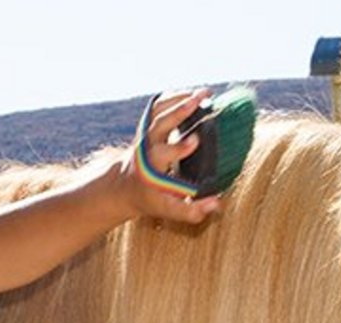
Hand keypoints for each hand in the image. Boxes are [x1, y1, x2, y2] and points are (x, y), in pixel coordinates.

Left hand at [116, 89, 222, 224]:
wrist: (124, 185)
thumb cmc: (150, 197)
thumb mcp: (168, 209)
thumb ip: (192, 211)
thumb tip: (216, 203)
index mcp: (150, 168)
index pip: (163, 155)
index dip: (179, 148)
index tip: (195, 140)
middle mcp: (146, 147)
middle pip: (160, 124)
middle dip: (179, 111)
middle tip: (201, 100)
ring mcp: (146, 133)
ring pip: (159, 110)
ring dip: (180, 99)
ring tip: (205, 93)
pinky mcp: (148, 125)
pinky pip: (159, 106)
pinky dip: (175, 97)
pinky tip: (193, 94)